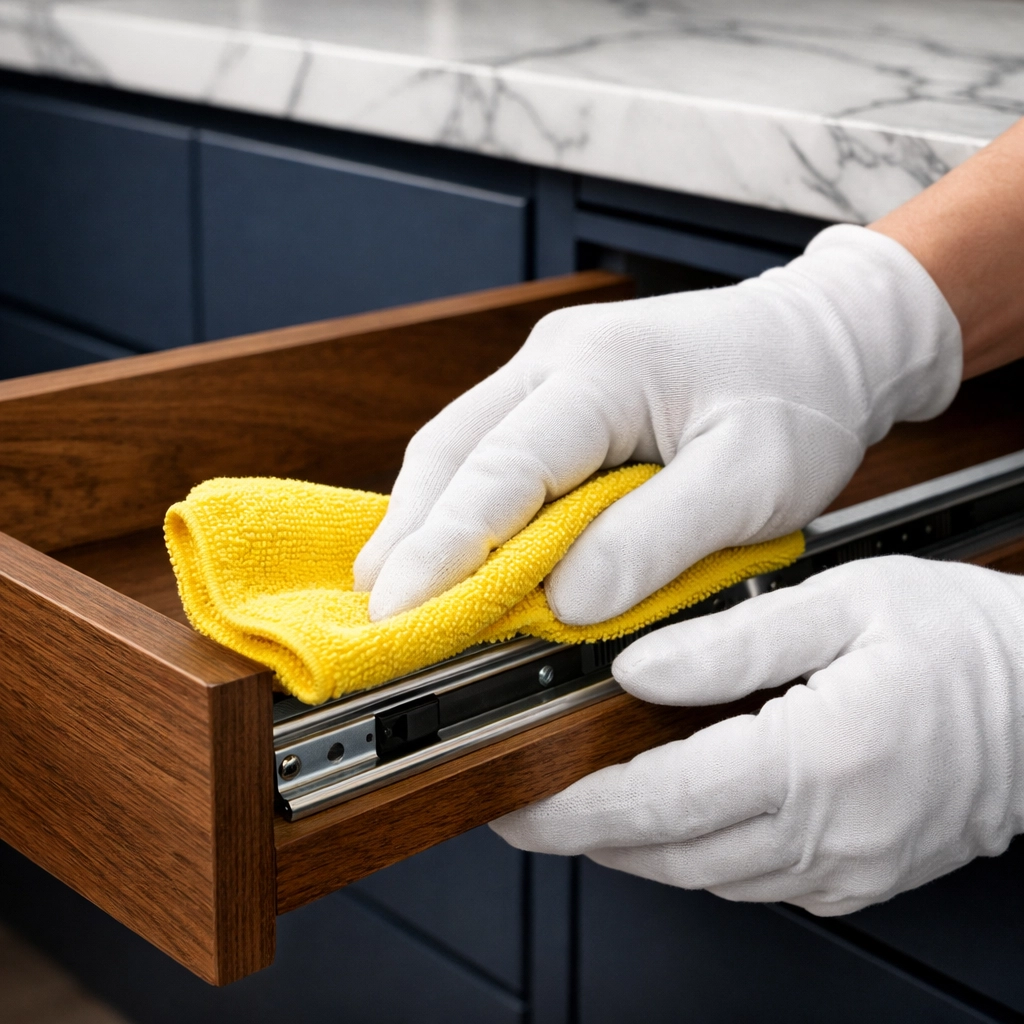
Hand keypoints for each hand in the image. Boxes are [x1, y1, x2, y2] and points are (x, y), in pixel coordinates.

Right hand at [355, 226, 960, 622]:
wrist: (823, 340)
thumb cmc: (798, 397)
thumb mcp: (753, 479)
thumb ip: (656, 538)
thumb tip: (565, 600)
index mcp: (602, 371)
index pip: (500, 469)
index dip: (445, 547)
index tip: (402, 611)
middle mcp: (559, 360)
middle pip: (452, 451)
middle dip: (410, 534)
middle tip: (379, 612)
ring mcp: (553, 369)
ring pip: (459, 448)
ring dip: (426, 519)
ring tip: (400, 588)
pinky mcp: (561, 392)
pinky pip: (491, 448)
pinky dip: (463, 504)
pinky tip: (453, 545)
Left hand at [491, 557, 1023, 915]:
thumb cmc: (961, 642)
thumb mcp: (840, 603)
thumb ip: (728, 642)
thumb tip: (637, 669)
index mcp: (816, 761)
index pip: (659, 803)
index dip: (572, 808)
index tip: (518, 802)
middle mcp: (827, 835)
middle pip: (666, 854)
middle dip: (582, 834)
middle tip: (526, 803)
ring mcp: (843, 869)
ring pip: (699, 876)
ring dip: (633, 844)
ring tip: (584, 800)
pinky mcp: (854, 878)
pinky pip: (745, 880)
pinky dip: (691, 851)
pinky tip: (671, 811)